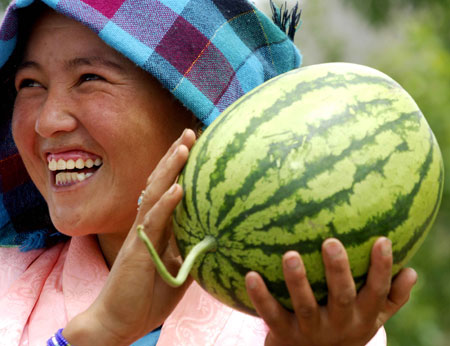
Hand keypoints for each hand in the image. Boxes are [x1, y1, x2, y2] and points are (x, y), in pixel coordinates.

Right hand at [63, 129, 196, 345]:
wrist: (118, 321)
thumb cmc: (147, 294)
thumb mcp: (177, 270)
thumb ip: (191, 251)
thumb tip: (215, 239)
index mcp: (156, 228)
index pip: (167, 189)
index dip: (179, 167)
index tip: (195, 146)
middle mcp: (147, 225)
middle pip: (159, 182)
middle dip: (174, 156)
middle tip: (190, 132)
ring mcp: (141, 235)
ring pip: (153, 194)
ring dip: (169, 170)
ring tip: (183, 147)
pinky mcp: (137, 250)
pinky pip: (152, 222)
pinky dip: (165, 204)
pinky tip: (177, 188)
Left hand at [245, 237, 417, 345]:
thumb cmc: (347, 328)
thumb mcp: (373, 318)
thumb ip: (391, 297)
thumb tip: (413, 271)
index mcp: (362, 316)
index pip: (377, 291)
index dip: (382, 268)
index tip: (382, 239)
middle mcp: (339, 324)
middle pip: (342, 297)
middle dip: (338, 270)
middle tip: (331, 241)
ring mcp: (310, 331)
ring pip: (305, 306)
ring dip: (297, 281)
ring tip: (290, 254)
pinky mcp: (284, 334)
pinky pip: (271, 314)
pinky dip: (260, 296)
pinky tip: (250, 274)